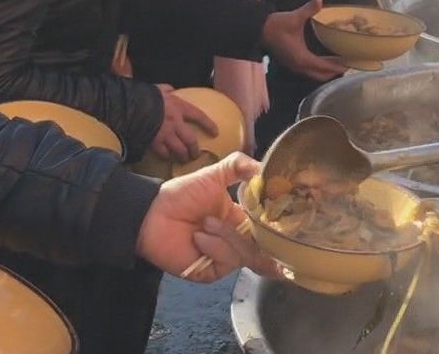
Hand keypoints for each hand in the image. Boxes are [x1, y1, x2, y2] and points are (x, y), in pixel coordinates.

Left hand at [137, 153, 280, 281]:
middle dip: (252, 232)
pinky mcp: (211, 272)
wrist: (153, 213)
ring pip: (245, 254)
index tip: (285, 219)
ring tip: (205, 224)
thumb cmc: (183, 194)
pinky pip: (225, 263)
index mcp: (241, 221)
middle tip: (238, 218)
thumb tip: (264, 167)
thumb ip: (239, 166)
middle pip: (261, 245)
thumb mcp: (214, 175)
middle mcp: (236, 242)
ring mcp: (224, 259)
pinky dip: (214, 248)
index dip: (275, 226)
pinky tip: (198, 238)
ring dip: (226, 236)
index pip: (268, 230)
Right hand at [150, 85, 219, 162]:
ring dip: (183, 156)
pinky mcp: (155, 143)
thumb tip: (169, 88)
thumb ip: (166, 89)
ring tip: (184, 160)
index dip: (208, 125)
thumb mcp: (158, 89)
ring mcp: (166, 134)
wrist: (130, 106)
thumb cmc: (145, 95)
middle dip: (194, 150)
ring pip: (179, 150)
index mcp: (179, 107)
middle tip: (196, 155)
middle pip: (190, 140)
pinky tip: (168, 158)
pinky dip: (167, 157)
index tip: (215, 132)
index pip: (199, 116)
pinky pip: (164, 153)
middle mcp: (176, 123)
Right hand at [261, 0, 347, 80]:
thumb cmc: (276, 25)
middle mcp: (299, 66)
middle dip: (334, 72)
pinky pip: (308, 70)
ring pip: (314, 74)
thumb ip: (309, 9)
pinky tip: (323, 60)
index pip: (324, 66)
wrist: (258, 30)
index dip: (337, 66)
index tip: (349, 64)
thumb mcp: (295, 17)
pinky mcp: (291, 63)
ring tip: (338, 63)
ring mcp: (294, 66)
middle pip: (321, 75)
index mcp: (302, 58)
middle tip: (347, 65)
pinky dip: (318, 68)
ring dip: (326, 71)